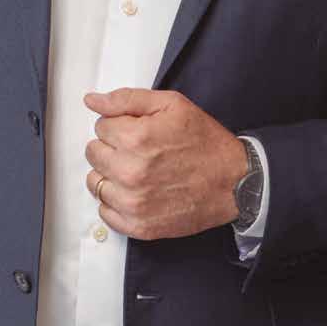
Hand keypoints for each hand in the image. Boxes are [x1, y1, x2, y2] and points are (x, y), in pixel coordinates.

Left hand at [84, 88, 249, 239]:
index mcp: (136, 138)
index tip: (137, 130)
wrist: (234, 182)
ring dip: (110, 174)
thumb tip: (93, 101)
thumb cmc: (205, 143)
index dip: (120, 125)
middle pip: (94, 154)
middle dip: (112, 147)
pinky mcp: (139, 225)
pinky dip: (115, 201)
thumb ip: (127, 100)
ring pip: (95, 183)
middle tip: (139, 149)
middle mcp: (130, 171)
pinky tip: (135, 191)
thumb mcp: (172, 105)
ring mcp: (133, 202)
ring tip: (137, 170)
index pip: (100, 126)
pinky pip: (105, 212)